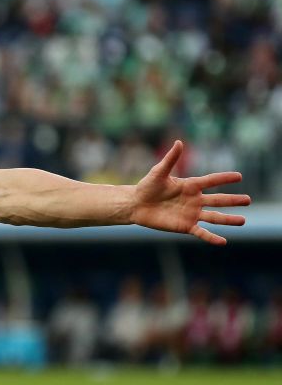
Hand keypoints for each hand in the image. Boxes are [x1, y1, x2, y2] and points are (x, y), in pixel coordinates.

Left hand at [131, 140, 250, 244]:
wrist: (136, 205)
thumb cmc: (147, 186)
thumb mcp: (158, 172)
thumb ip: (170, 159)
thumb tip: (178, 142)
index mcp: (190, 185)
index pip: (211, 181)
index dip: (224, 178)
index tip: (239, 176)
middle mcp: (194, 200)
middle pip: (217, 200)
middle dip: (233, 200)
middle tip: (248, 200)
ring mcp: (191, 214)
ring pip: (214, 217)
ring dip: (228, 220)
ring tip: (243, 221)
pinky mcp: (184, 226)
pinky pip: (201, 232)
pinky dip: (211, 237)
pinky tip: (223, 242)